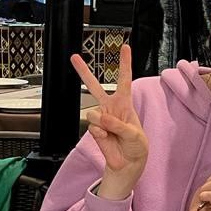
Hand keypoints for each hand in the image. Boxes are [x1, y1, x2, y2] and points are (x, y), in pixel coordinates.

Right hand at [72, 44, 147, 200]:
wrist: (128, 163)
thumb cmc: (136, 146)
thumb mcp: (134, 134)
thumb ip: (117, 124)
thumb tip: (99, 116)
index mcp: (125, 103)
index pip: (124, 79)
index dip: (125, 63)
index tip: (125, 47)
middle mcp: (110, 107)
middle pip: (95, 87)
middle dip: (83, 72)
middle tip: (74, 57)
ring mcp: (100, 118)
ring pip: (92, 112)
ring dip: (104, 123)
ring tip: (114, 133)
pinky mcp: (94, 129)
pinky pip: (93, 128)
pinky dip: (101, 134)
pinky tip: (107, 137)